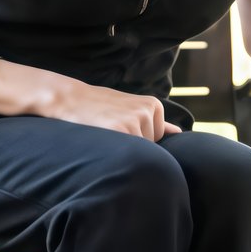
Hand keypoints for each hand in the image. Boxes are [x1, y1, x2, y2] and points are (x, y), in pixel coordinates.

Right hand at [45, 79, 181, 141]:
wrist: (70, 98)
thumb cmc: (101, 106)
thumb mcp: (132, 108)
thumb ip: (157, 121)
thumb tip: (180, 132)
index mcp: (154, 105)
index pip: (157, 138)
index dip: (137, 137)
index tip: (122, 123)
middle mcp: (148, 111)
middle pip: (150, 145)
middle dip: (132, 142)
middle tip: (112, 126)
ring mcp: (136, 120)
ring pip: (139, 151)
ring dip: (123, 146)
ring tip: (107, 129)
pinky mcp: (121, 129)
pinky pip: (127, 153)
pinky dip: (115, 150)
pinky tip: (103, 133)